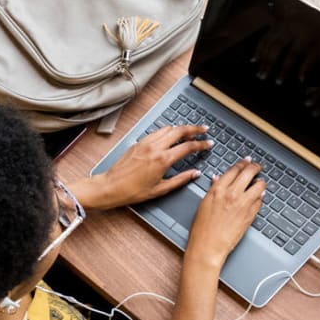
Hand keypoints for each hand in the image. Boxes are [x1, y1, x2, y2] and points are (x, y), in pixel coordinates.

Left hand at [68, 124, 213, 209]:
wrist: (111, 186)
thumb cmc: (133, 191)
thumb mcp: (160, 189)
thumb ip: (180, 179)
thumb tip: (194, 174)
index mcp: (163, 160)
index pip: (188, 146)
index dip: (201, 144)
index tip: (208, 144)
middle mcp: (155, 147)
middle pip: (180, 130)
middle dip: (194, 129)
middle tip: (204, 130)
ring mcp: (146, 143)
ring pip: (168, 128)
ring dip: (181, 128)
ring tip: (189, 132)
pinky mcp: (139, 142)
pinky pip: (157, 132)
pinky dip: (167, 131)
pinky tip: (170, 136)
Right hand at [186, 158, 265, 270]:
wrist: (208, 246)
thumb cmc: (202, 228)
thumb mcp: (204, 204)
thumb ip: (213, 189)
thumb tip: (218, 179)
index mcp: (218, 189)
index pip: (235, 169)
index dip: (243, 163)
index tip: (247, 161)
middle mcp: (232, 194)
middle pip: (250, 172)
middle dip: (255, 167)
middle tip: (257, 167)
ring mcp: (243, 204)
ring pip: (260, 185)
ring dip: (260, 182)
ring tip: (259, 183)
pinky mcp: (250, 215)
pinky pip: (260, 200)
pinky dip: (260, 197)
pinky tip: (257, 197)